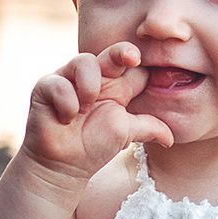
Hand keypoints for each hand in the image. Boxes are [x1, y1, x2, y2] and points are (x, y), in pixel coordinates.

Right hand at [23, 44, 173, 183]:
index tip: (144, 63)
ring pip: (83, 61)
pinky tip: (67, 119)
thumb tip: (171, 139)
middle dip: (122, 52)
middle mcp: (94, 77)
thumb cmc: (94, 146)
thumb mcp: (126, 133)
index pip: (130, 64)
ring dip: (89, 84)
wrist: (63, 166)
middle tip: (131, 57)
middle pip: (111, 53)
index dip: (139, 61)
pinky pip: (58, 83)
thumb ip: (149, 128)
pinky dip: (66, 103)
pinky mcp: (46, 87)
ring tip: (86, 108)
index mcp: (116, 85)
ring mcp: (69, 79)